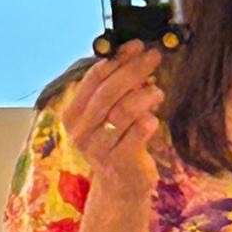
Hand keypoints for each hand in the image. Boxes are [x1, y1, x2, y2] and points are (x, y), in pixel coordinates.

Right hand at [61, 41, 163, 206]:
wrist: (121, 185)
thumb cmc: (116, 141)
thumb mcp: (108, 114)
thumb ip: (116, 88)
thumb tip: (135, 55)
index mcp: (73, 114)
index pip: (93, 79)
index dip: (116, 59)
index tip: (136, 46)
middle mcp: (80, 131)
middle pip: (108, 92)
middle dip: (134, 70)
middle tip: (154, 57)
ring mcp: (98, 148)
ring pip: (123, 112)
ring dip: (145, 96)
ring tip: (158, 92)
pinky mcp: (119, 162)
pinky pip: (138, 134)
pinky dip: (149, 121)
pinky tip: (153, 119)